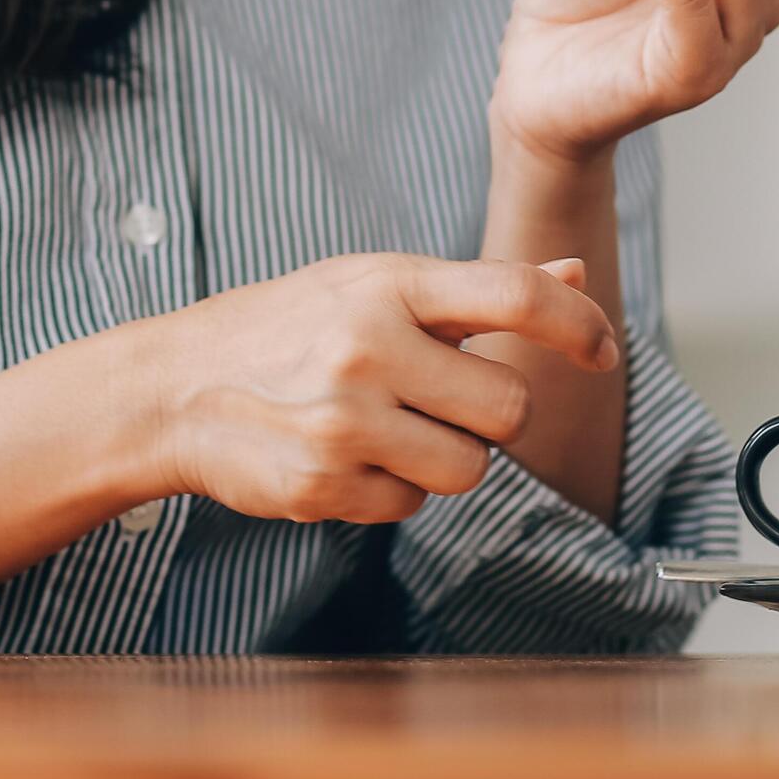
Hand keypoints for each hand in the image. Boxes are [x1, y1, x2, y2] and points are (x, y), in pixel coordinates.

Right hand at [137, 253, 618, 524]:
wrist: (174, 388)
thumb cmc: (289, 327)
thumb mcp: (374, 283)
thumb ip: (476, 288)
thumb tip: (574, 271)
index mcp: (388, 284)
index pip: (514, 296)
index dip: (578, 326)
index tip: (603, 352)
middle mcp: (369, 348)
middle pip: (509, 406)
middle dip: (492, 413)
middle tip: (443, 398)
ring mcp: (344, 422)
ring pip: (470, 469)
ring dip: (446, 457)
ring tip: (388, 426)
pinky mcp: (323, 485)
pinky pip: (412, 507)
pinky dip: (394, 489)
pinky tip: (348, 455)